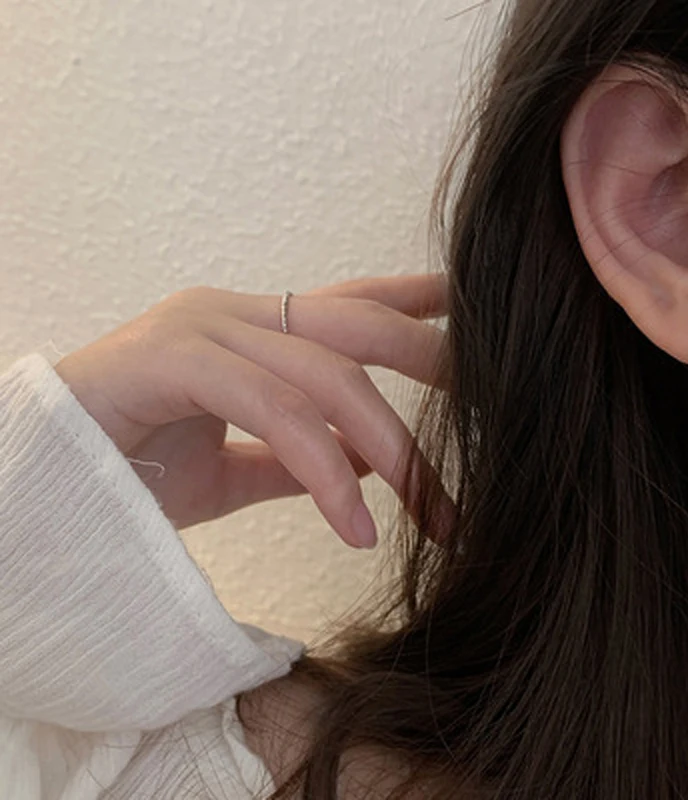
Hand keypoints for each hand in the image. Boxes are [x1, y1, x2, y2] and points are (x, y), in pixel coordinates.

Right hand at [53, 273, 452, 547]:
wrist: (36, 485)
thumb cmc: (132, 467)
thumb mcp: (232, 468)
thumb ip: (293, 460)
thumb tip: (362, 468)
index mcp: (253, 332)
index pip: (350, 304)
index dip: (415, 301)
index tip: (472, 309)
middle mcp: (236, 315)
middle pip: (357, 324)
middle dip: (432, 361)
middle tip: (494, 411)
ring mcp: (204, 329)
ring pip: (326, 373)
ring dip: (390, 445)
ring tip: (430, 511)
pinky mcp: (173, 359)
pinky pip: (274, 410)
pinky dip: (324, 471)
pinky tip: (355, 527)